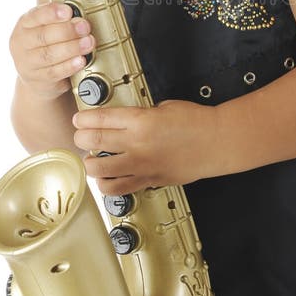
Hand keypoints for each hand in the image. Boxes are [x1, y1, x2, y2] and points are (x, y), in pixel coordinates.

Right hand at [9, 2, 94, 99]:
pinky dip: (69, 66)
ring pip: (49, 55)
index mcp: (24, 23)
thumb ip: (60, 20)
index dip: (52, 13)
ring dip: (72, 48)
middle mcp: (22, 42)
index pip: (36, 15)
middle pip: (44, 36)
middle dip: (68, 30)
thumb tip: (79, 16)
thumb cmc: (45, 44)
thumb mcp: (47, 27)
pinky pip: (54, 72)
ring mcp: (27, 62)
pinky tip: (81, 60)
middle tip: (85, 27)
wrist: (36, 74)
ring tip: (88, 43)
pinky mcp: (37, 78)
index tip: (68, 11)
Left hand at [72, 99, 216, 194]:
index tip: (78, 119)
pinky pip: (119, 188)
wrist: (217, 142)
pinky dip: (108, 185)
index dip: (83, 119)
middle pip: (93, 142)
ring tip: (92, 160)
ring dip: (90, 164)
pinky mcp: (149, 180)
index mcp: (141, 120)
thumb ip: (140, 115)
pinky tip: (107, 178)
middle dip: (81, 139)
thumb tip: (122, 122)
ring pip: (99, 170)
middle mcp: (137, 144)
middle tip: (81, 137)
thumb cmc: (196, 122)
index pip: (99, 119)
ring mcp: (141, 165)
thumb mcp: (164, 107)